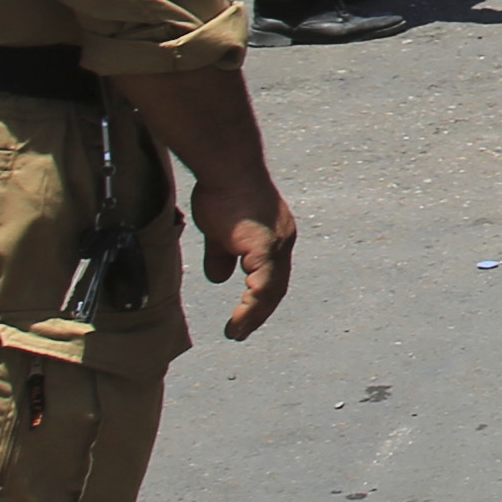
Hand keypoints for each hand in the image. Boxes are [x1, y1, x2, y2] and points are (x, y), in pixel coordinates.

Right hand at [194, 168, 297, 339]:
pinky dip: (252, 307)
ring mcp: (277, 244)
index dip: (259, 298)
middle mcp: (282, 242)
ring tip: (237, 333)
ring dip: (254, 316)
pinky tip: (239, 320)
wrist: (227, 168)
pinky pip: (263, 286)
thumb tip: (219, 278)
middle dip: (259, 313)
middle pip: (275, 287)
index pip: (272, 275)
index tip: (245, 318)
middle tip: (241, 333)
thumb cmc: (222, 191)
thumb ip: (222, 254)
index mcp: (274, 238)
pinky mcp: (266, 247)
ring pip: (271, 291)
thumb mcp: (219, 231)